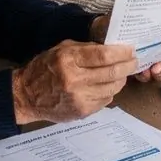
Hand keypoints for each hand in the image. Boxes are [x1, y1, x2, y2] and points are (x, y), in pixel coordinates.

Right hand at [11, 40, 137, 124]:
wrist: (27, 96)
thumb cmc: (44, 68)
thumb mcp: (62, 49)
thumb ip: (85, 48)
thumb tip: (111, 48)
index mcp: (69, 60)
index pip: (103, 56)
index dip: (121, 52)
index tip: (130, 49)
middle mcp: (74, 80)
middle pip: (112, 72)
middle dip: (128, 65)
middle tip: (134, 60)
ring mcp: (79, 98)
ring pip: (112, 88)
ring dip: (121, 79)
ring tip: (121, 72)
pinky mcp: (82, 112)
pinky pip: (105, 100)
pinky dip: (110, 91)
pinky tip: (106, 85)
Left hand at [89, 15, 160, 81]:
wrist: (100, 27)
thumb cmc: (121, 17)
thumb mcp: (137, 12)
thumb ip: (149, 12)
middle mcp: (160, 48)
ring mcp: (149, 59)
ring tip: (156, 68)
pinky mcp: (136, 67)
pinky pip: (146, 76)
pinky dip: (147, 75)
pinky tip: (145, 72)